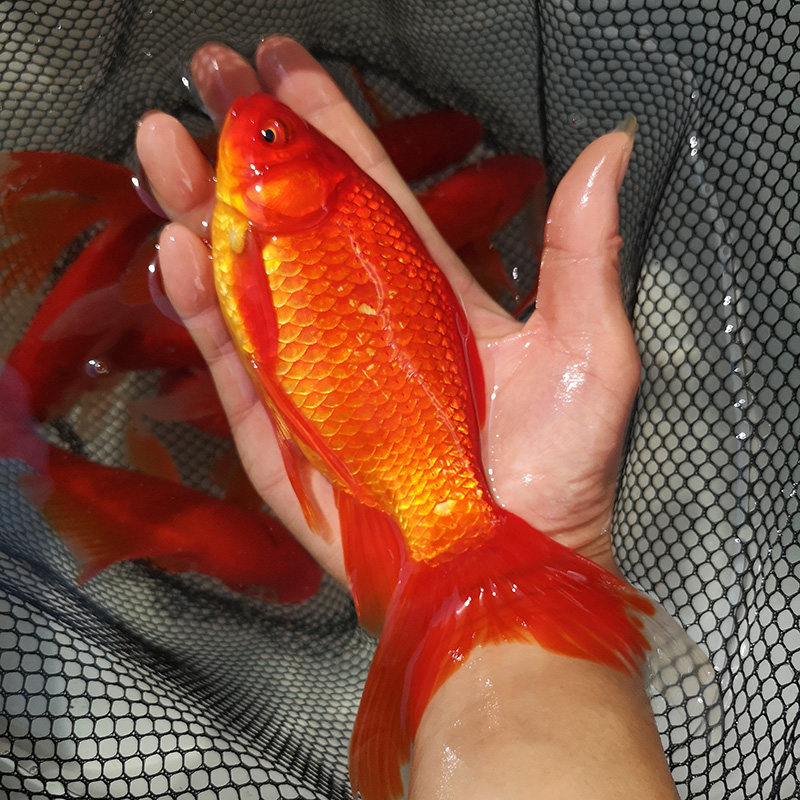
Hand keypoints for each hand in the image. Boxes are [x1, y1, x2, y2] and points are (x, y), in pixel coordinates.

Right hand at [135, 37, 637, 583]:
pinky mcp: (283, 432)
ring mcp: (316, 375)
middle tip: (209, 82)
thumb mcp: (588, 353)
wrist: (506, 574)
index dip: (328, 125)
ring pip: (249, 280)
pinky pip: (236, 362)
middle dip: (247, 150)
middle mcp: (364, 325)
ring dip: (206, 210)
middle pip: (293, 222)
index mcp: (430, 294)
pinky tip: (181, 251)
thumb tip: (609, 147)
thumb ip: (583, 251)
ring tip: (169, 147)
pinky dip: (203, 308)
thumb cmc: (556, 476)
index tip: (286, 67)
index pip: (370, 192)